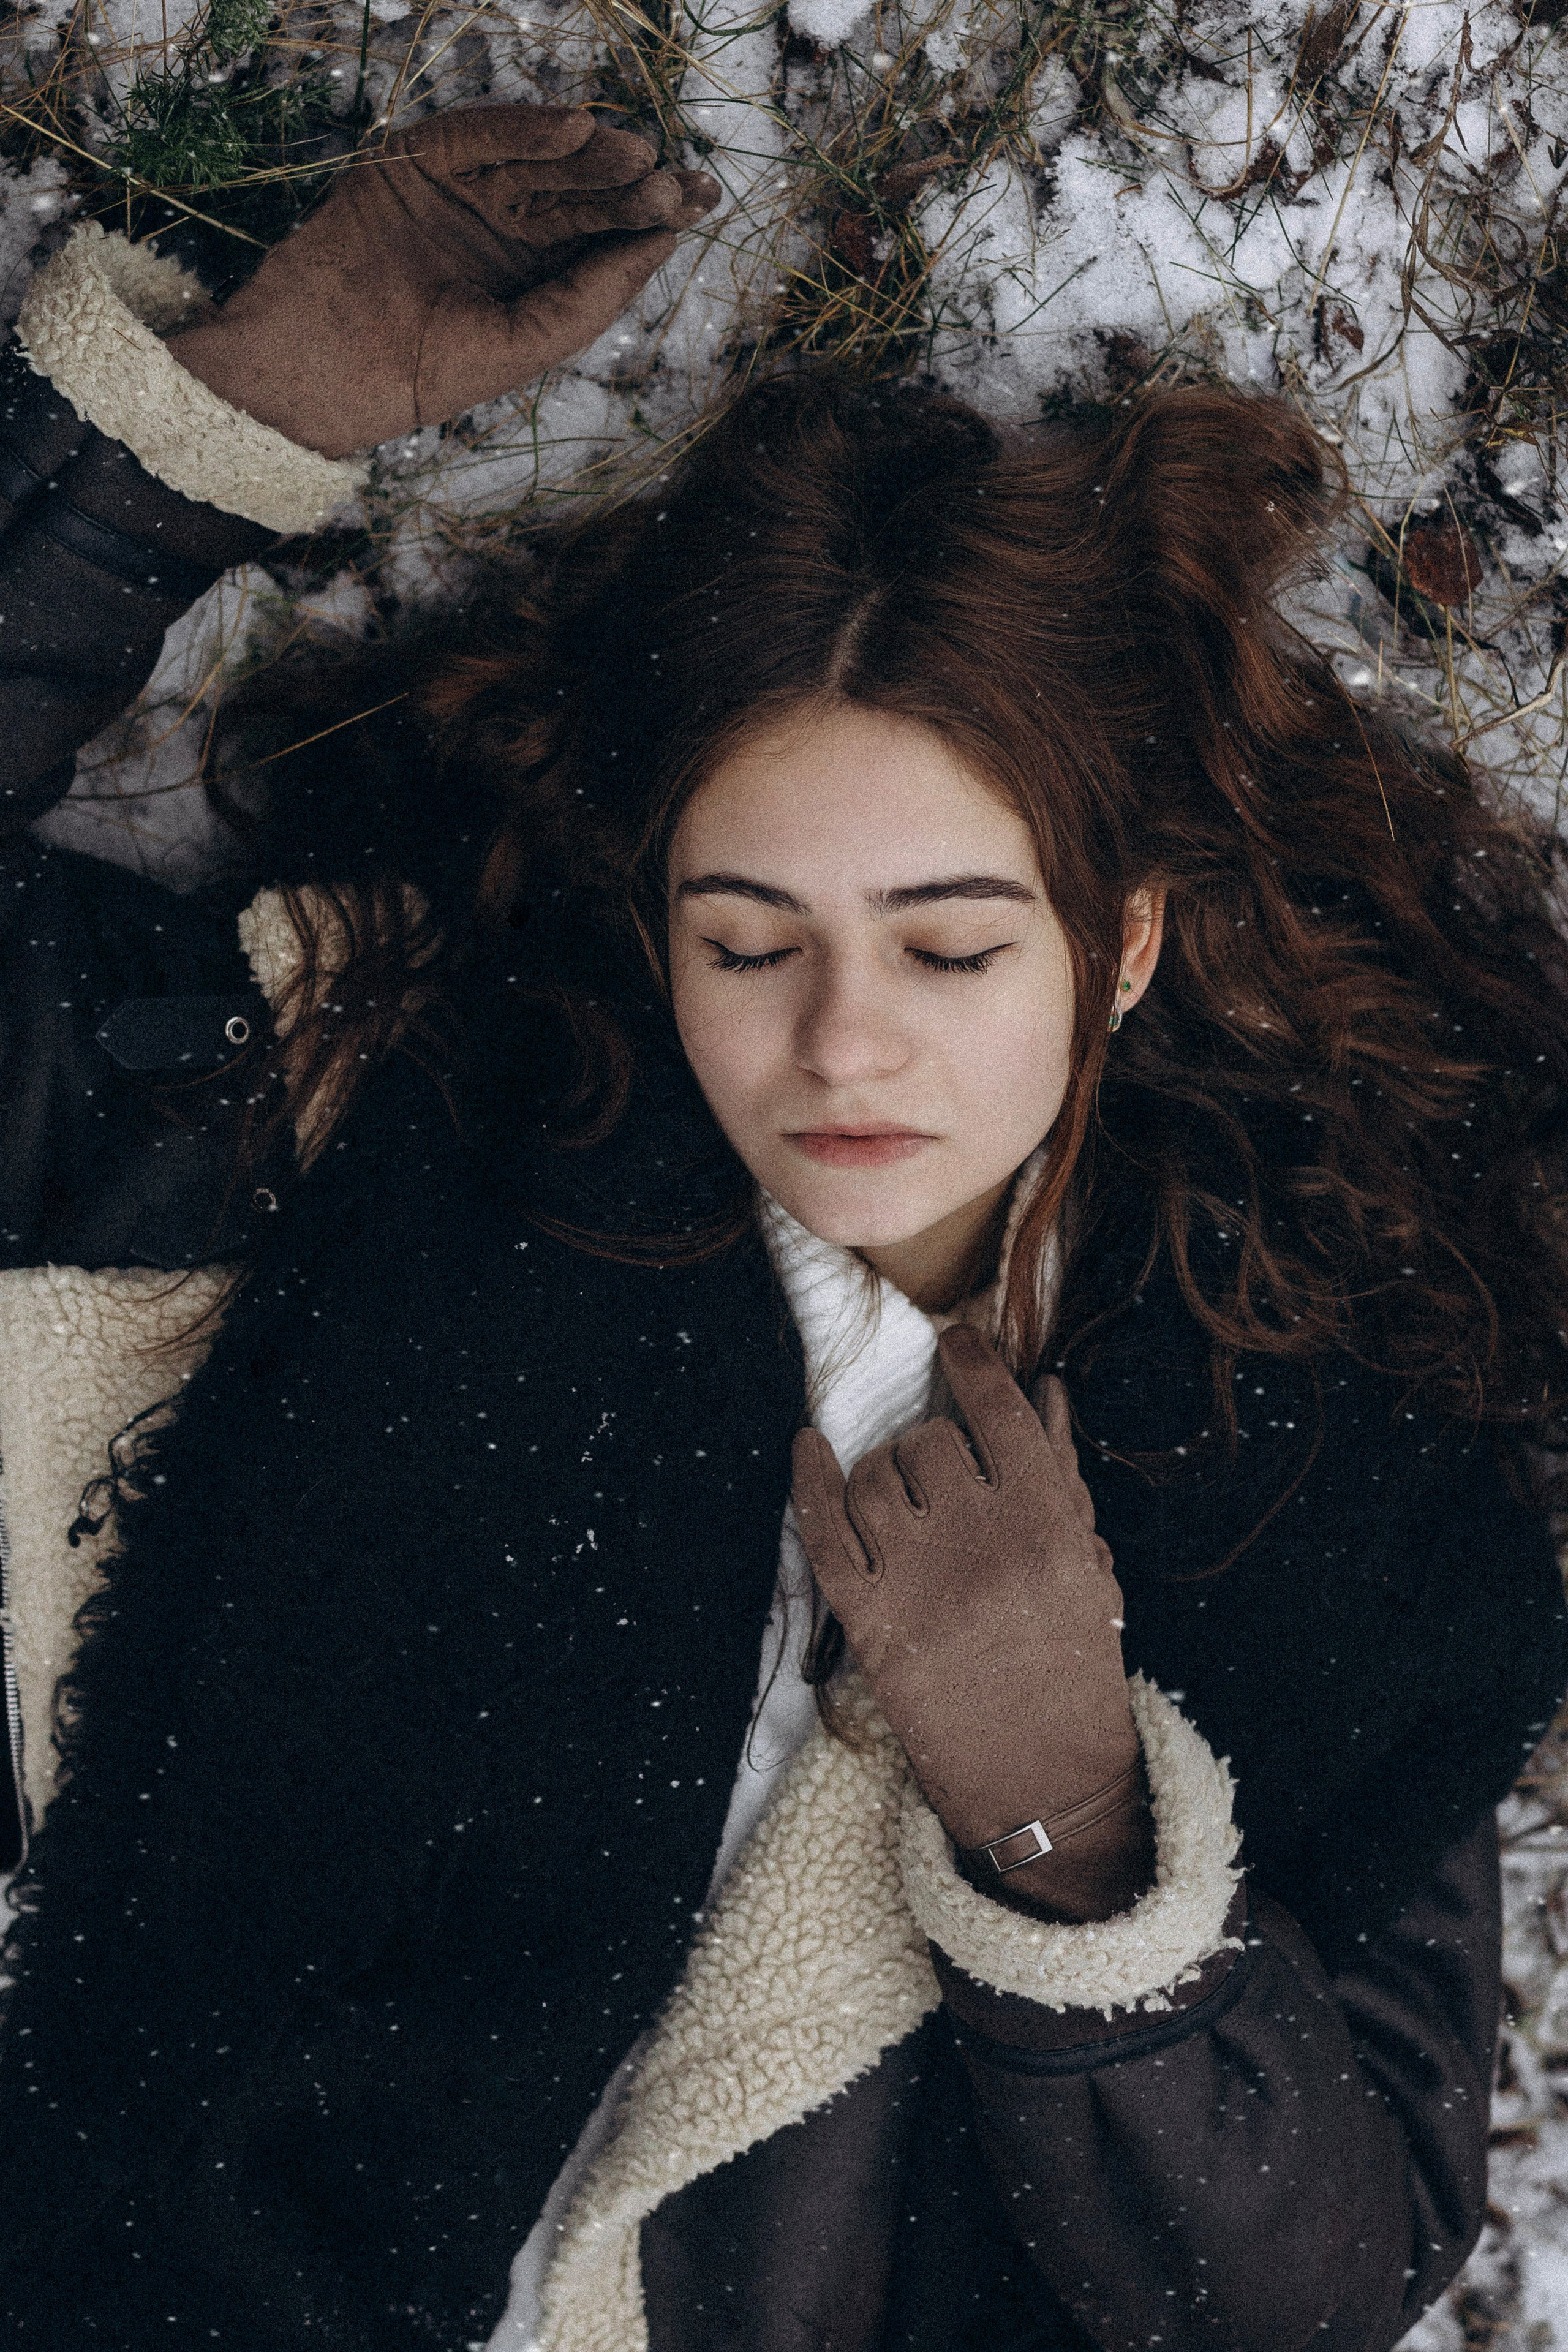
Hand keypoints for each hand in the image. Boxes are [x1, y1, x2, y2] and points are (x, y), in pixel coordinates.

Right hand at [166, 105, 719, 457]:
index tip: (702, 201)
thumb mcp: (526, 342)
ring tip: (638, 156)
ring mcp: (462, 189)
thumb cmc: (421, 371)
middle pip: (580, 192)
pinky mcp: (419, 160)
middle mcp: (501, 225)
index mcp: (529, 274)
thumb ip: (592, 296)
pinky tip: (575, 128)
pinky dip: (526, 128)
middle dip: (630, 184)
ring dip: (589, 154)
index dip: (650, 217)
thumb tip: (662, 245)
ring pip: (539, 161)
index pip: (602, 234)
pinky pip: (481, 135)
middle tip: (678, 181)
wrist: (325, 367)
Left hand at [791, 1326, 1153, 1919]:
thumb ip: (1062, 1473)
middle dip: (930, 1445)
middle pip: (928, 1442)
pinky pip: (821, 1529)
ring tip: (898, 1496)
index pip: (998, 1410)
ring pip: (872, 1477)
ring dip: (879, 1471)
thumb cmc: (1073, 1668)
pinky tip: (809, 1450)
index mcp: (1049, 1524)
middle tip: (941, 1474)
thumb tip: (1043, 1388)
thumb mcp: (1085, 1565)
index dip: (972, 1363)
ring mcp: (918, 1582)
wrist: (1044, 1783)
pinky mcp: (868, 1623)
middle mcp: (981, 1543)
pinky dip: (808, 1481)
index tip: (959, 1343)